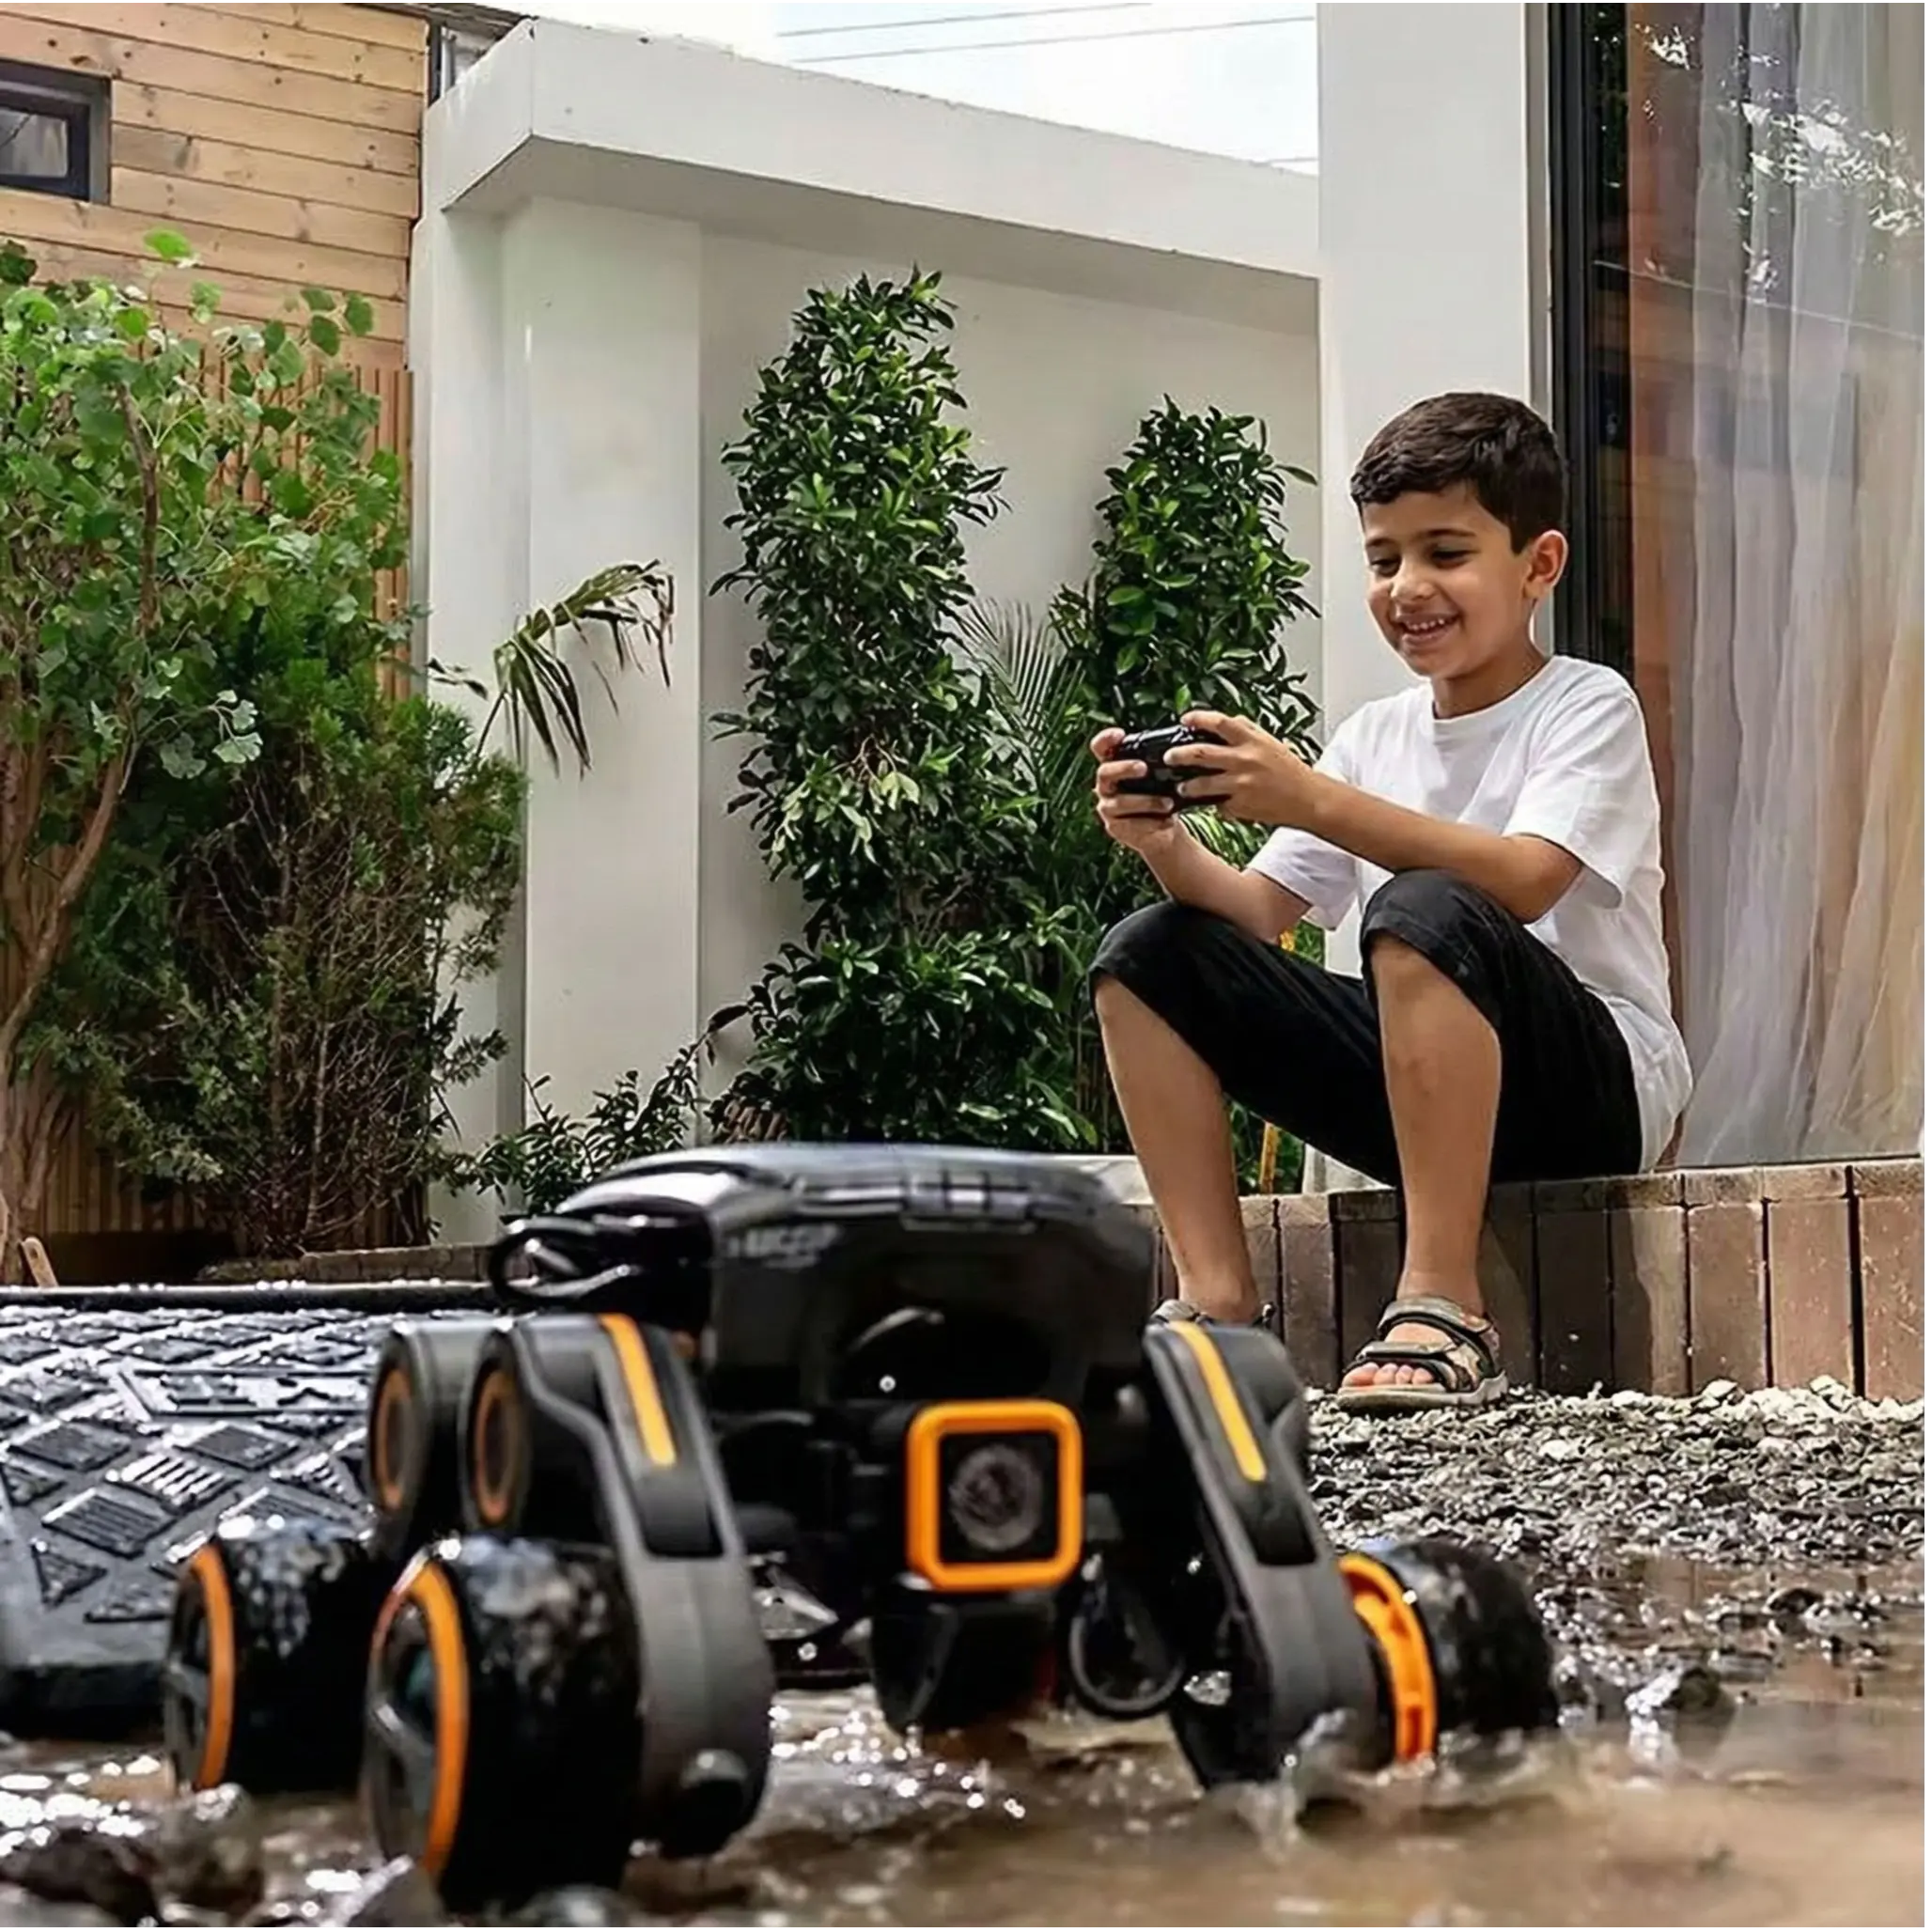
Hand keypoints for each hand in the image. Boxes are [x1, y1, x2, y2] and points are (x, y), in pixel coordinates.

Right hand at [1091, 727, 1184, 854]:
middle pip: (1104, 772)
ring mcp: (1108, 807)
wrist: (1161, 831)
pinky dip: (1151, 822)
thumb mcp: (1161, 778)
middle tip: (1143, 767)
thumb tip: (1182, 748)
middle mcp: (1105, 786)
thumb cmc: (1161, 795)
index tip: (1120, 733)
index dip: (1105, 739)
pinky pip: (1130, 825)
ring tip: (1169, 803)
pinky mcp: (1115, 827)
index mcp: (1114, 766)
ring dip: (1145, 801)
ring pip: (1119, 802)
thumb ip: (1161, 764)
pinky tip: (1168, 821)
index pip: (1100, 748)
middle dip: (1124, 768)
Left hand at [1166, 711, 1318, 827]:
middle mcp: (1244, 759)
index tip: (1184, 719)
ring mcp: (1240, 783)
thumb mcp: (1269, 743)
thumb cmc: (1289, 770)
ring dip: (1187, 786)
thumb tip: (1225, 721)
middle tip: (1168, 757)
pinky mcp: (1240, 805)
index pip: (1218, 722)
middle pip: (1200, 753)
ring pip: (1201, 783)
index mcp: (1251, 740)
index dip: (1198, 718)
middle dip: (1178, 754)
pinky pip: (1218, 804)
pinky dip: (1214, 803)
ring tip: (1182, 787)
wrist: (1308, 798)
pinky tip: (1211, 804)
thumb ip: (1247, 731)